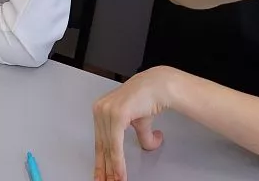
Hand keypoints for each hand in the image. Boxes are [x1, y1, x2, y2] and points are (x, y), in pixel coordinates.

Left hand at [92, 66, 175, 180]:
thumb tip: (147, 148)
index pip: (99, 141)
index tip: (101, 176)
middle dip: (105, 169)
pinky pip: (115, 145)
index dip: (101, 162)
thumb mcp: (140, 123)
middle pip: (102, 147)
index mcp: (101, 109)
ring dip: (113, 170)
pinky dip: (118, 162)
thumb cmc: (148, 98)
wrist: (159, 85)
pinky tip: (120, 174)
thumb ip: (139, 137)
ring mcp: (107, 111)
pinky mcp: (116, 115)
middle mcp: (100, 109)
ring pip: (108, 149)